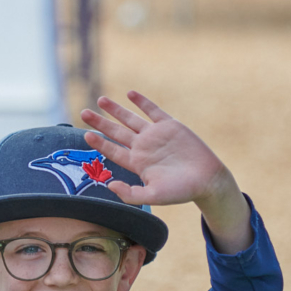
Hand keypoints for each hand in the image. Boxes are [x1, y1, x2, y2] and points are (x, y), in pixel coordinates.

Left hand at [81, 91, 251, 252]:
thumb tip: (109, 185)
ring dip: (116, 110)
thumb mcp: (153, 196)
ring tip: (101, 100)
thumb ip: (131, 194)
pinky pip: (153, 111)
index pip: (113, 151)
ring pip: (131, 119)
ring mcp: (155, 135)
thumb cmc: (181, 191)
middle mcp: (143, 148)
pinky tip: (130, 94)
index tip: (85, 134)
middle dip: (100, 123)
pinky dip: (142, 102)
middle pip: (116, 132)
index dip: (99, 143)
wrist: (207, 179)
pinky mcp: (170, 126)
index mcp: (137, 163)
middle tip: (83, 113)